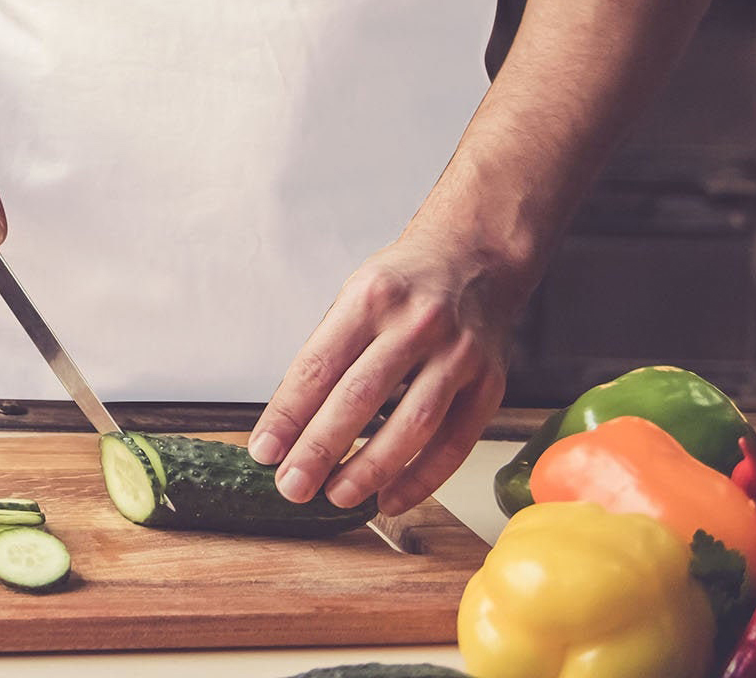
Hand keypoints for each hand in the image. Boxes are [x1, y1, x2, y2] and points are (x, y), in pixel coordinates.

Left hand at [246, 222, 529, 515]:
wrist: (476, 258)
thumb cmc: (405, 283)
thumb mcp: (357, 294)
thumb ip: (330, 350)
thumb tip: (290, 422)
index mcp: (370, 296)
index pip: (318, 364)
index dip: (288, 413)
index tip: (265, 450)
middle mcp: (415, 323)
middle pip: (360, 396)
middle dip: (320, 448)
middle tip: (291, 485)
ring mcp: (458, 355)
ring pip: (411, 426)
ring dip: (369, 470)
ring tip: (337, 496)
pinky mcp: (489, 385)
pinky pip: (454, 444)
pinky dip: (421, 479)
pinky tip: (391, 498)